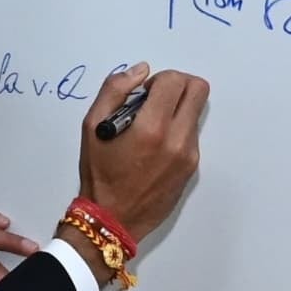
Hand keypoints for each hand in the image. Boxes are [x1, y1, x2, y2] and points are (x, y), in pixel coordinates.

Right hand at [73, 61, 208, 252]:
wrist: (113, 220)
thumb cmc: (100, 174)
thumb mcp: (92, 127)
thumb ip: (114, 90)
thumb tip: (141, 70)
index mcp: (152, 128)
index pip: (175, 81)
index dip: (158, 79)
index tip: (143, 94)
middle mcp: (178, 140)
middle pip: (199, 89)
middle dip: (177, 86)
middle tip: (155, 100)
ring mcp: (189, 156)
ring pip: (196, 111)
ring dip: (177, 109)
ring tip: (150, 128)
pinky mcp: (193, 168)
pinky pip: (192, 134)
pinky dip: (177, 130)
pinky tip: (155, 147)